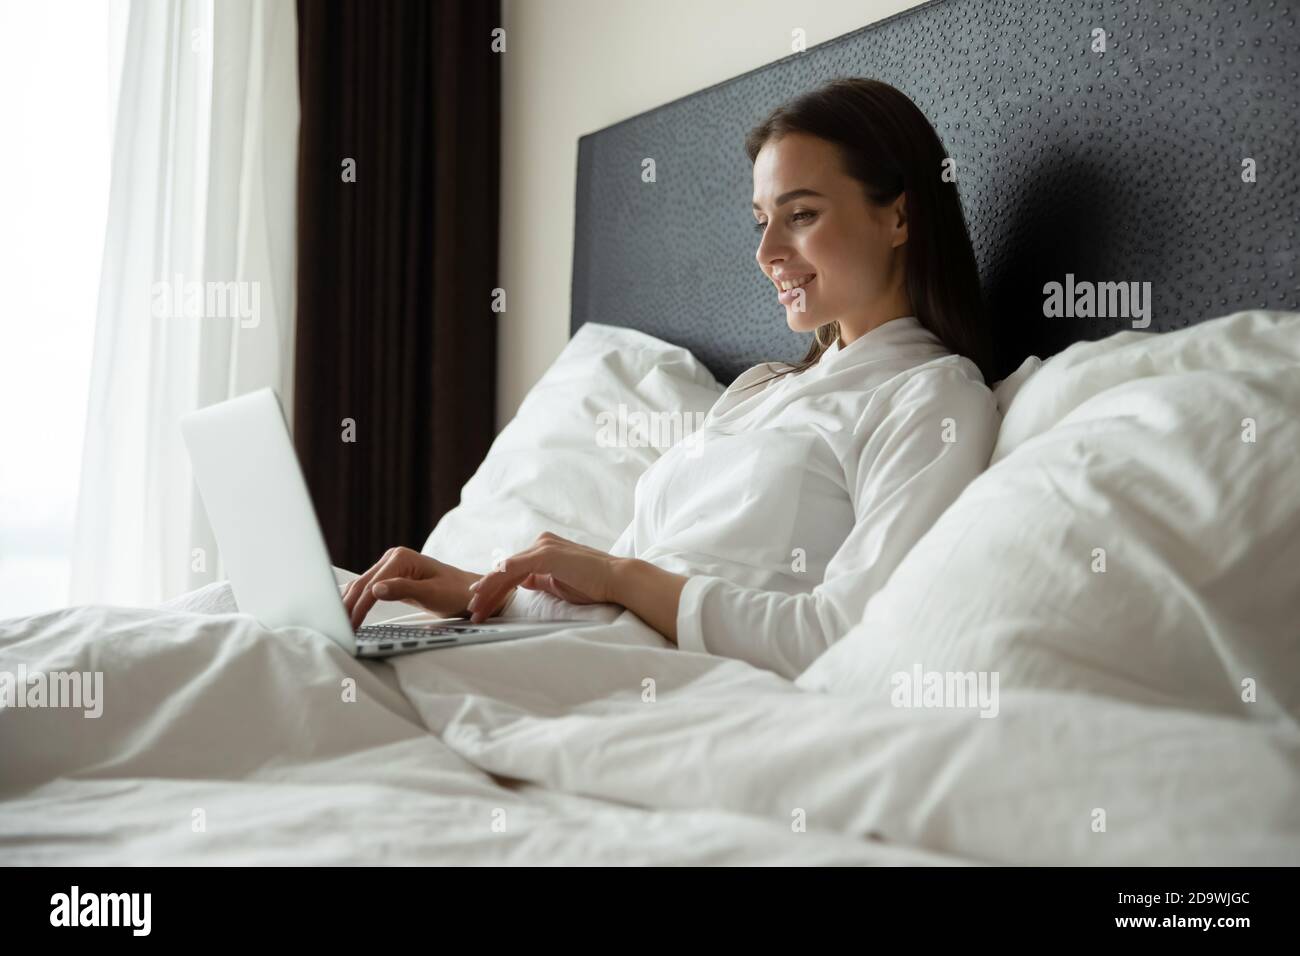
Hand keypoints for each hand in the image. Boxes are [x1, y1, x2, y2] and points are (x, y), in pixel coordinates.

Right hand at [342, 546, 479, 629]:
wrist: (467, 592)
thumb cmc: (454, 592)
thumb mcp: (431, 593)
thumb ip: (403, 590)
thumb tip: (375, 590)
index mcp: (401, 558)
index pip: (372, 585)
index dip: (358, 606)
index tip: (348, 625)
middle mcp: (392, 558)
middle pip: (362, 584)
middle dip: (347, 606)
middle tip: (335, 628)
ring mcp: (390, 566)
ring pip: (361, 586)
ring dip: (348, 603)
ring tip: (336, 624)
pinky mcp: (390, 577)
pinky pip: (367, 589)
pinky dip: (356, 601)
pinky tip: (347, 613)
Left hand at [467, 532, 618, 622]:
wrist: (616, 580)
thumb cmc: (592, 585)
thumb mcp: (558, 583)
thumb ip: (539, 579)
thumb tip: (521, 583)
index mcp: (544, 549)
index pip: (513, 570)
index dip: (495, 588)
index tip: (481, 604)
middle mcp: (541, 543)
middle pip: (506, 569)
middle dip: (487, 591)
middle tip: (472, 611)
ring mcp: (542, 546)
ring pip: (506, 570)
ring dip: (488, 589)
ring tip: (475, 609)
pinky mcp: (545, 554)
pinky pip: (513, 568)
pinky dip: (497, 580)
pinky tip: (484, 591)